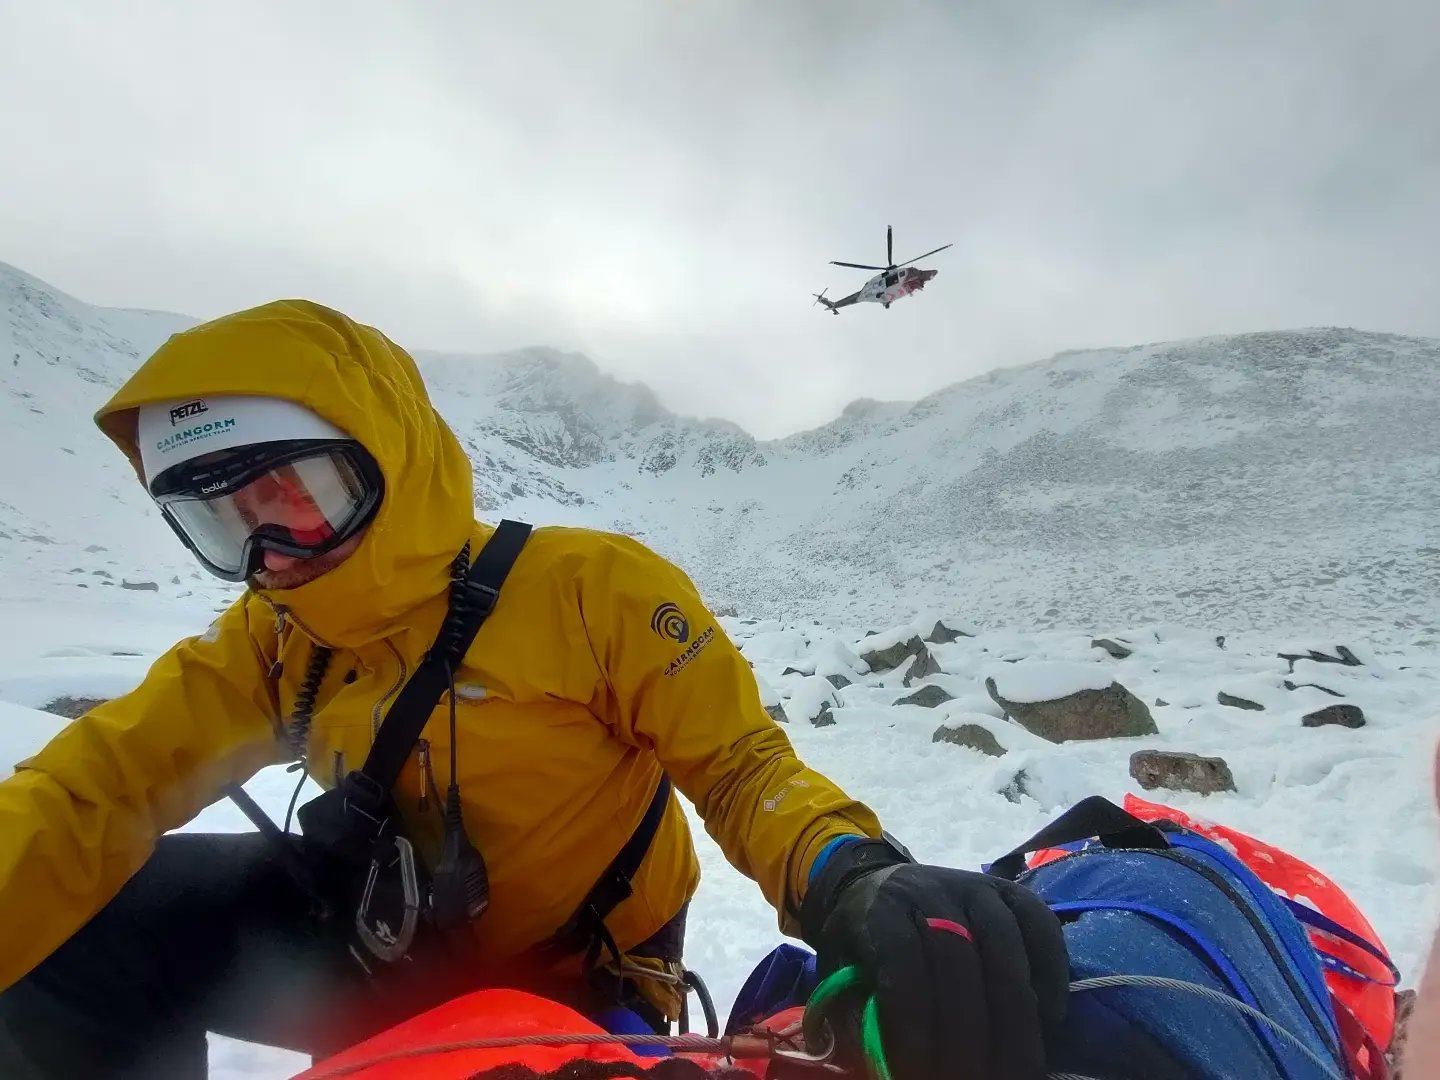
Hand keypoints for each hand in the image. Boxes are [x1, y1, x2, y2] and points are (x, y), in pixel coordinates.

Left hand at [800, 838, 1067, 1079]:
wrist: (877, 882)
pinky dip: (1051, 972)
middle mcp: (929, 888)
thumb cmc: (860, 940)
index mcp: (880, 908)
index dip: (914, 1023)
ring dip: (1014, 1015)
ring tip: (1018, 1066)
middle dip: (968, 1033)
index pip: (902, 963)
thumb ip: (856, 1011)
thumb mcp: (840, 968)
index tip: (919, 1071)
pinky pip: (1040, 924)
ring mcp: (974, 885)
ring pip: (1003, 944)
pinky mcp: (1008, 889)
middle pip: (957, 960)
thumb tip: (881, 1062)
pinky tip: (1049, 1019)